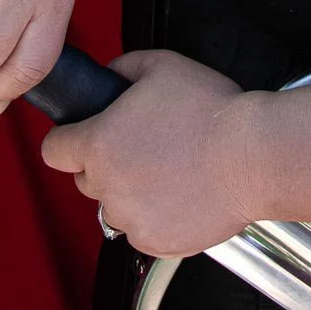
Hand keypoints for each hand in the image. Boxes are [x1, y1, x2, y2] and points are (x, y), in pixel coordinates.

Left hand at [40, 48, 258, 257]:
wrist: (256, 156)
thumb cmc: (213, 112)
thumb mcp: (163, 66)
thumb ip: (124, 67)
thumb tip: (110, 75)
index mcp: (98, 143)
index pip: (54, 150)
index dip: (69, 140)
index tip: (83, 138)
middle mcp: (107, 186)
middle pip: (86, 179)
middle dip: (107, 165)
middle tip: (145, 149)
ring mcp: (131, 219)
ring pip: (115, 207)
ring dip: (133, 192)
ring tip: (172, 172)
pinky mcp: (156, 242)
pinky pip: (143, 230)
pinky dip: (158, 217)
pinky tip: (184, 194)